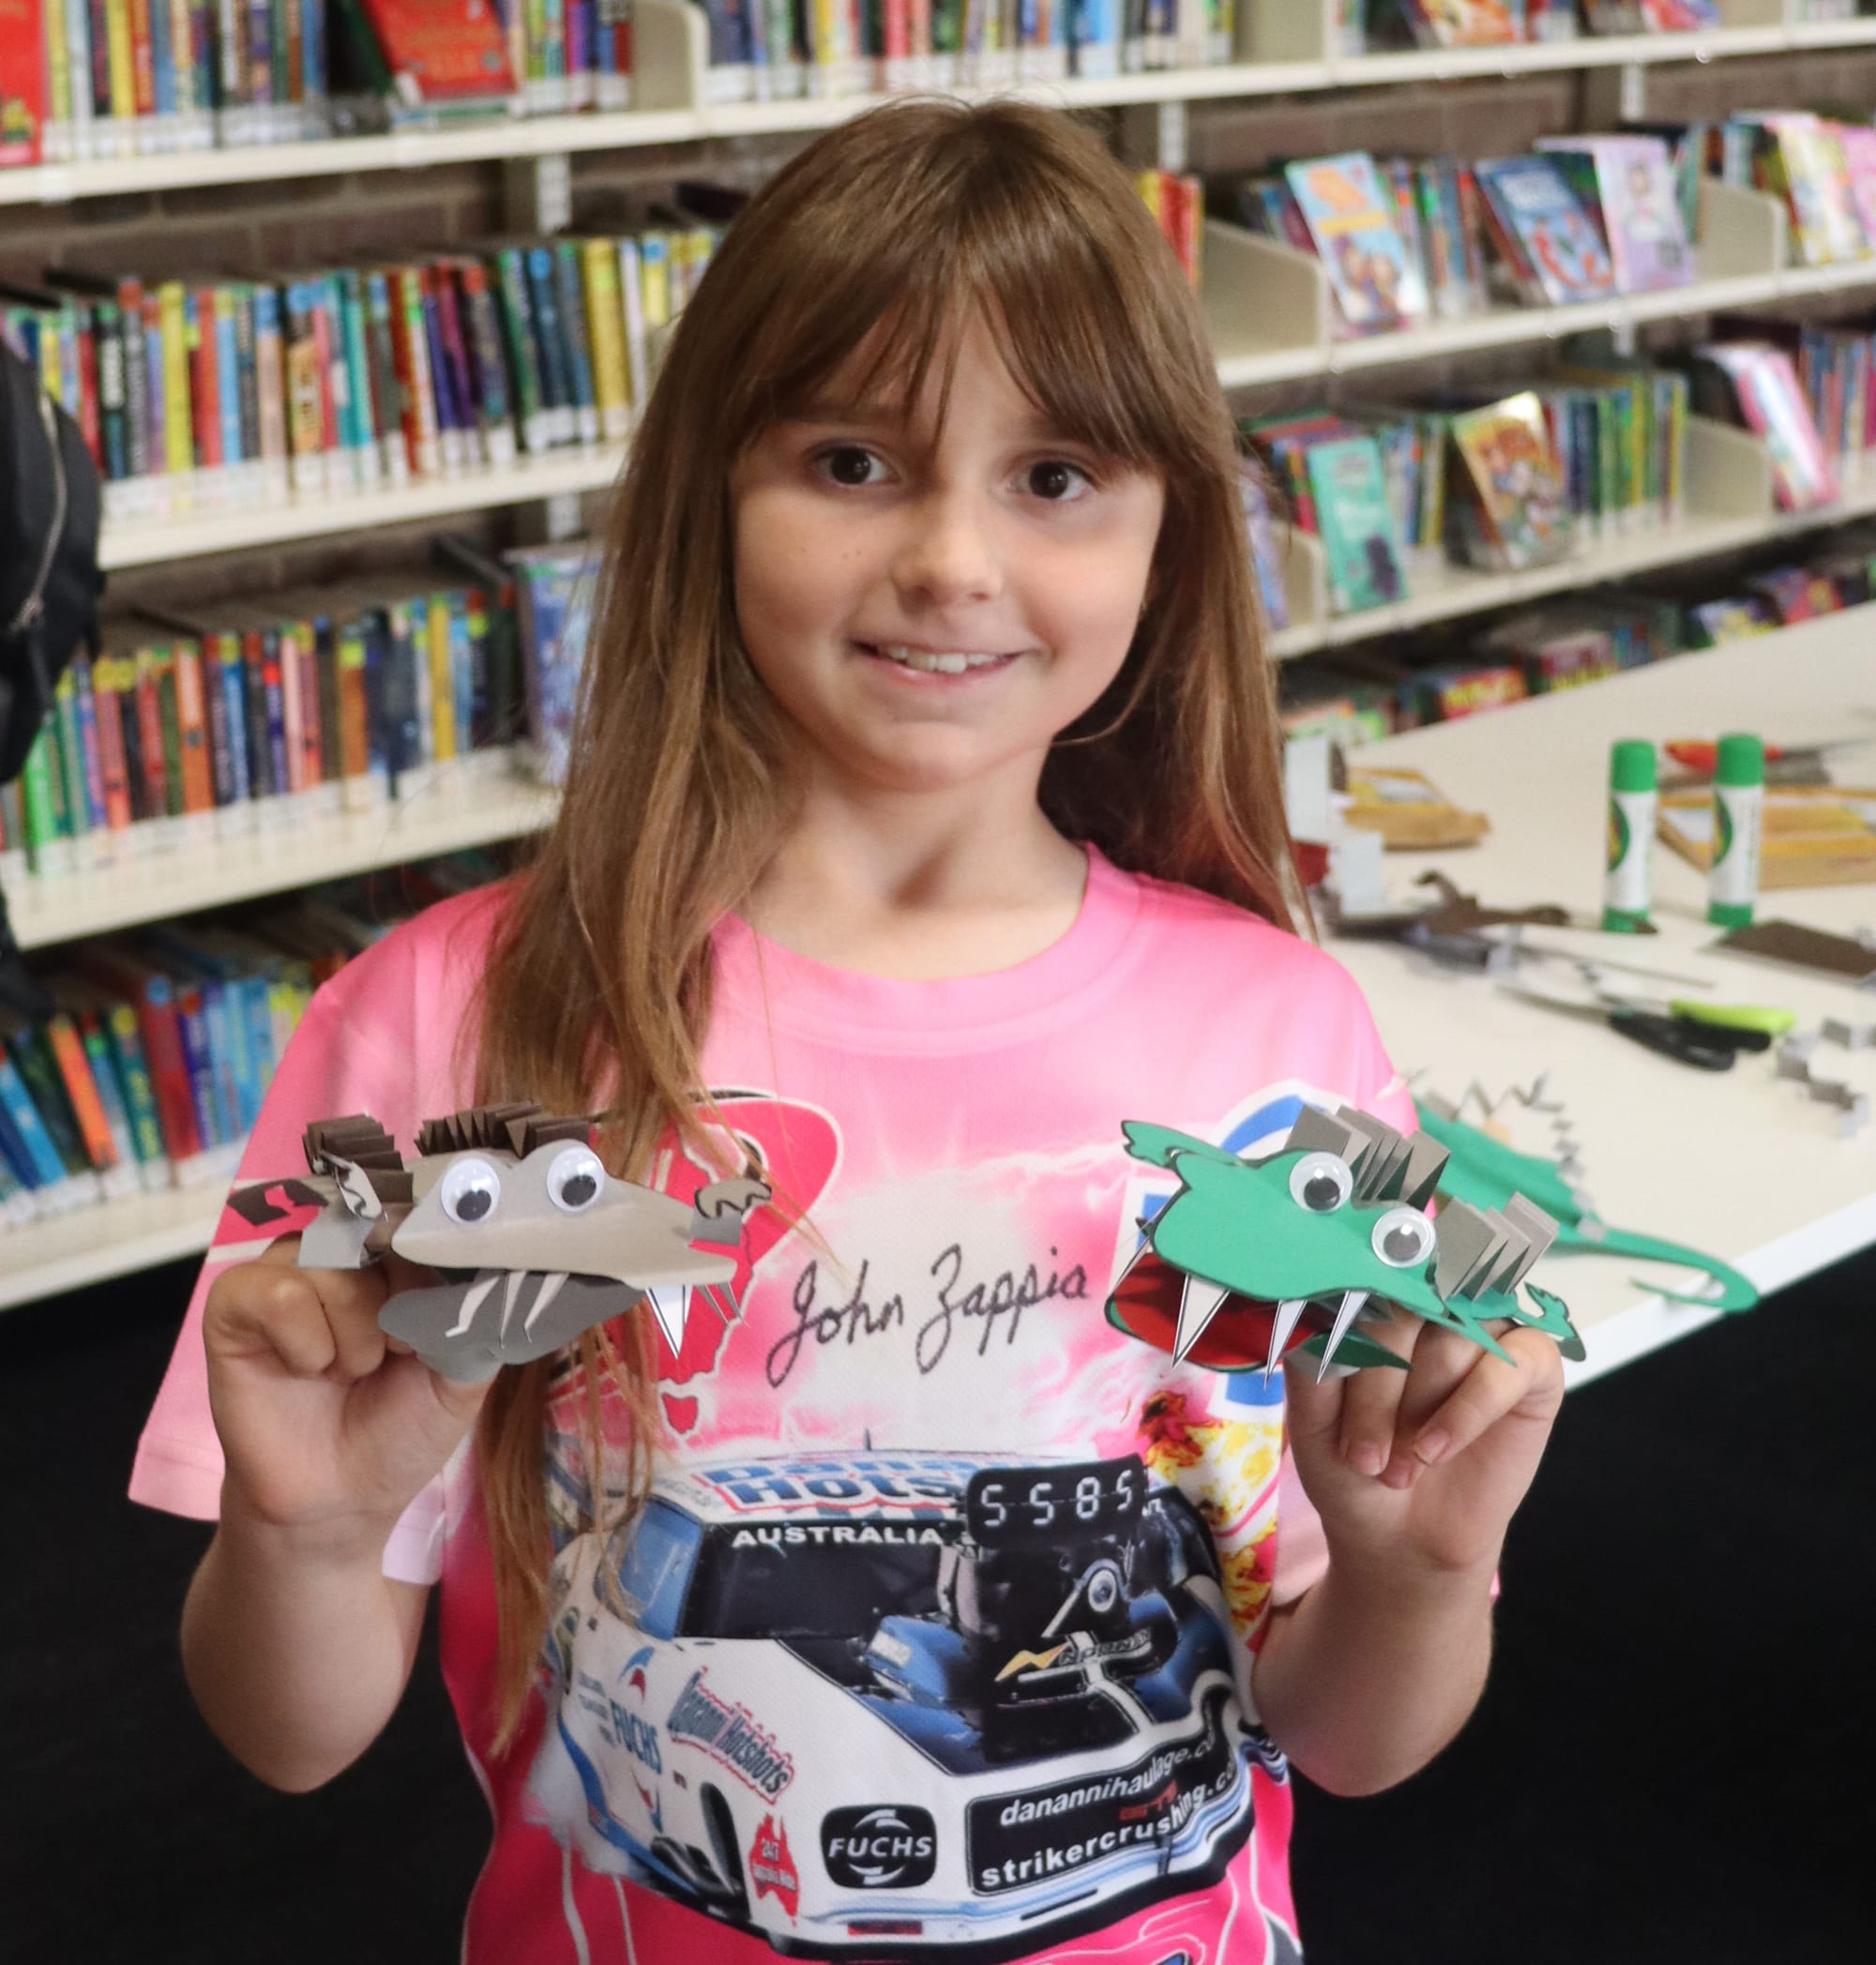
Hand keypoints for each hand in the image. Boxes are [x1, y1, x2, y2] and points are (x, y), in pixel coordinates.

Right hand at [202, 1237, 493, 1549]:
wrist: (341, 1497)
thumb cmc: (402, 1426)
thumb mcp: (464, 1368)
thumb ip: (479, 1311)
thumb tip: (503, 1261)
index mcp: (394, 1256)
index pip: (419, 1216)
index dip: (435, 1258)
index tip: (442, 1311)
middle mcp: (339, 1250)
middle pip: (376, 1233)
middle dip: (399, 1303)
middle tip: (395, 1355)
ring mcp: (285, 1270)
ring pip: (331, 1265)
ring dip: (357, 1335)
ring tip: (351, 1372)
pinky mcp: (234, 1303)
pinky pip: (278, 1295)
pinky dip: (307, 1343)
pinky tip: (308, 1370)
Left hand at [1283, 1307, 1564, 1583]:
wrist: (1403, 1534)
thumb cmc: (1353, 1465)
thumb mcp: (1312, 1421)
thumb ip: (1310, 1364)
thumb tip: (1310, 1315)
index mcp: (1377, 1299)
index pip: (1361, 1283)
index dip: (1345, 1343)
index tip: (1326, 1402)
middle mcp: (1432, 1303)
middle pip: (1408, 1307)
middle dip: (1379, 1386)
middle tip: (1363, 1458)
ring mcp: (1485, 1328)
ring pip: (1453, 1336)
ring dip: (1420, 1409)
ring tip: (1399, 1470)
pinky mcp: (1533, 1364)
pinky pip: (1509, 1364)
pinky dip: (1469, 1410)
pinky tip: (1437, 1450)